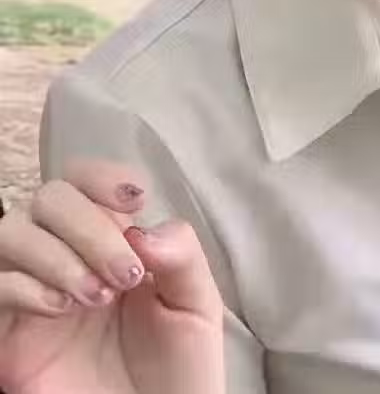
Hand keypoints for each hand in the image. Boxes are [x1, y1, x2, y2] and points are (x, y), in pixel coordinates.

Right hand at [0, 160, 224, 393]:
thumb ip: (181, 256)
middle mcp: (70, 257)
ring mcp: (36, 293)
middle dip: (89, 225)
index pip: (87, 181)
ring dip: (57, 253)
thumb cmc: (179, 366)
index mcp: (115, 240)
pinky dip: (26, 286)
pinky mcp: (10, 334)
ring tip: (96, 296)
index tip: (134, 200)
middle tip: (125, 275)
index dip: (102, 177)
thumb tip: (144, 226)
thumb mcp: (197, 304)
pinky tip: (62, 308)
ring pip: (12, 231)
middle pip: (51, 197)